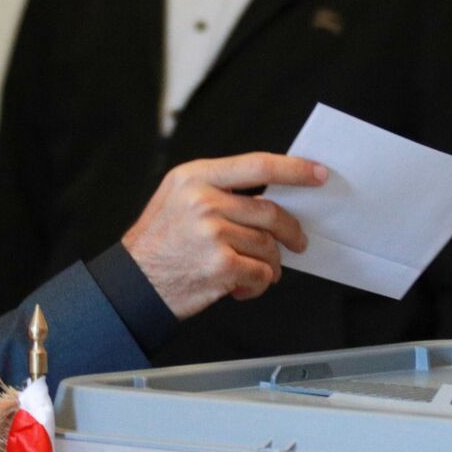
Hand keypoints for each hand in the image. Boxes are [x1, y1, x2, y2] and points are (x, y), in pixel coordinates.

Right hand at [122, 153, 327, 319]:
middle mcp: (203, 200)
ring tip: (255, 271)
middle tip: (298, 242)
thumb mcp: (178, 198)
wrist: (132, 285)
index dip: (294, 169)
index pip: (258, 164)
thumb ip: (219, 190)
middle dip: (291, 231)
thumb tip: (272, 196)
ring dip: (270, 264)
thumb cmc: (160, 243)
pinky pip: (261, 272)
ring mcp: (211, 232)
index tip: (319, 173)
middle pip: (270, 211)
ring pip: (268, 245)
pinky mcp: (219, 264)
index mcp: (195, 177)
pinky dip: (259, 283)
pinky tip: (243, 286)